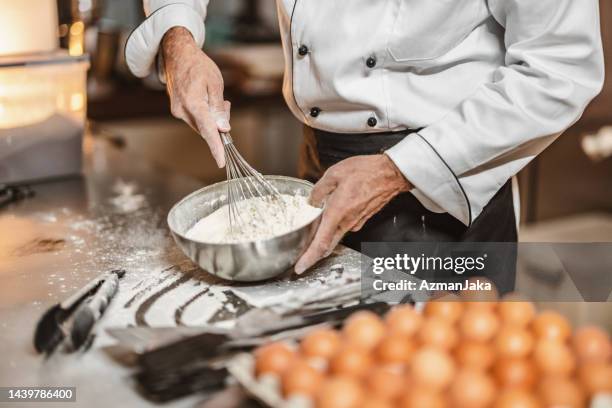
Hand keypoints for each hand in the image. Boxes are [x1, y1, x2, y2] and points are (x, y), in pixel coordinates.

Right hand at [162, 27, 229, 167]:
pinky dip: (204, 113)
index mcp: (193, 104)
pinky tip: (206, 99)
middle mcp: (182, 110)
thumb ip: (219, 108)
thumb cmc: (198, 65)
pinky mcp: (177, 109)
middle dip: (219, 123)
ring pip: (201, 124)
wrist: (177, 53)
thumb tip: (223, 129)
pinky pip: (195, 118)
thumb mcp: (215, 84)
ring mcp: (178, 111)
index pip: (208, 131)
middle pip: (207, 128)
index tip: (221, 162)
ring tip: (214, 96)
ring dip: (212, 117)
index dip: (216, 148)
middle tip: (224, 104)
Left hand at [295, 154, 411, 273]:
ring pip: (335, 235)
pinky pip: (344, 226)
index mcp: (337, 212)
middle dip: (313, 254)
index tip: (300, 267)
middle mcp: (347, 222)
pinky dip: (335, 225)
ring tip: (312, 233)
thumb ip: (319, 189)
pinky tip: (331, 215)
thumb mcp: (334, 174)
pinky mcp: (362, 218)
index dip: (309, 258)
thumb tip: (311, 200)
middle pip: (327, 245)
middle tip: (302, 259)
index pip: (321, 243)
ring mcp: (356, 222)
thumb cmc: (367, 172)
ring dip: (324, 237)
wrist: (391, 174)